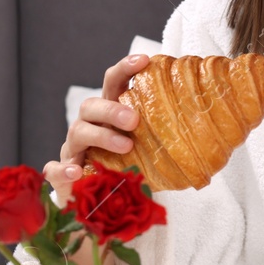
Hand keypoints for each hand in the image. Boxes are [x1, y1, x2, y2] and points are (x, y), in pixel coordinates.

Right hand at [43, 53, 150, 205]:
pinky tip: (77, 173)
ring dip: (102, 136)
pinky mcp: (62, 176)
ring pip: (78, 131)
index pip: (113, 83)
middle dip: (112, 109)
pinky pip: (55, 170)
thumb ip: (165, 140)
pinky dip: (64, 170)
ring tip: (126, 146)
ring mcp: (73, 150)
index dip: (125, 68)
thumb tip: (208, 133)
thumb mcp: (148, 153)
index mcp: (108, 116)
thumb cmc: (127, 171)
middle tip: (134, 120)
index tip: (145, 60)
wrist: (101, 204)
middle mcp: (87, 127)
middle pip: (91, 105)